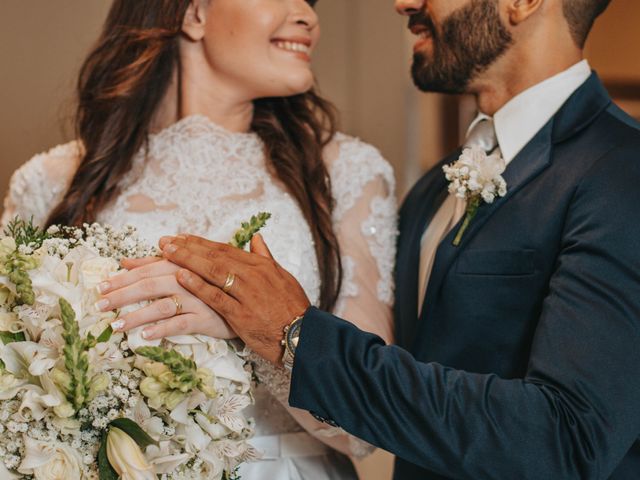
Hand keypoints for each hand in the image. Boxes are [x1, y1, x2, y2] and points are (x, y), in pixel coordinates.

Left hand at [96, 257, 235, 339]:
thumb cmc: (211, 283)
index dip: (122, 278)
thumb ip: (154, 264)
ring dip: (137, 316)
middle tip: (99, 304)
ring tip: (117, 325)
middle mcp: (187, 279)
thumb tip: (125, 261)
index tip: (101, 287)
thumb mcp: (183, 268)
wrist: (246, 298)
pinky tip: (145, 336)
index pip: (145, 270)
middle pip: (149, 285)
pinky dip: (162, 329)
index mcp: (180, 264)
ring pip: (161, 306)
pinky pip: (181, 324)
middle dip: (122, 295)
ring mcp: (197, 299)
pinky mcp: (206, 318)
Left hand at [159, 234, 310, 363]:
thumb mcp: (282, 276)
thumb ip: (266, 257)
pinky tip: (180, 277)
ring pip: (212, 272)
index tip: (180, 237)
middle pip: (214, 256)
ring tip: (166, 253)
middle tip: (164, 241)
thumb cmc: (293, 307)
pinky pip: (215, 297)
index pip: (224, 249)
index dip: (200, 242)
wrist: (303, 335)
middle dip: (187, 247)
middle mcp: (252, 275)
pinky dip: (197, 286)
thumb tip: (257, 239)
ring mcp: (246, 294)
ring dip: (187, 261)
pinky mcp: (241, 314)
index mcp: (260, 265)